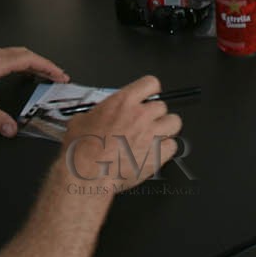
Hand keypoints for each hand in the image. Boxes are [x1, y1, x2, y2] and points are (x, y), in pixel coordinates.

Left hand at [0, 46, 68, 136]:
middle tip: (57, 76)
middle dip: (43, 65)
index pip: (29, 59)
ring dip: (31, 63)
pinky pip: (6, 58)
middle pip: (25, 55)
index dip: (48, 67)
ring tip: (42, 74)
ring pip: (15, 55)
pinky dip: (19, 64)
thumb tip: (12, 129)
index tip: (61, 75)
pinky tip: (16, 73)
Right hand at [61, 75, 182, 193]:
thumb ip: (96, 114)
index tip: (147, 98)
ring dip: (165, 129)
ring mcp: (152, 134)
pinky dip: (166, 150)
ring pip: (174, 123)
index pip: (150, 83)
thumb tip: (95, 117)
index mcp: (123, 101)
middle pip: (162, 106)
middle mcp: (141, 115)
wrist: (86, 172)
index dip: (150, 91)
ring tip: (154, 137)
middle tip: (145, 124)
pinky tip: (154, 153)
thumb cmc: (81, 149)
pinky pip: (173, 146)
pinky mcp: (157, 155)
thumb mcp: (81, 120)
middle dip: (155, 115)